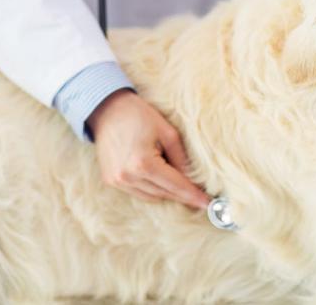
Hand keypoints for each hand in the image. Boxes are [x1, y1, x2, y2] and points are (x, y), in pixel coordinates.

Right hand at [87, 90, 209, 208]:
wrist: (106, 110)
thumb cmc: (138, 116)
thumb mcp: (167, 132)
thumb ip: (181, 159)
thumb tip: (193, 180)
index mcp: (143, 163)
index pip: (175, 186)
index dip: (194, 195)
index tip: (208, 204)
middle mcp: (128, 177)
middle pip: (165, 194)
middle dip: (183, 195)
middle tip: (200, 196)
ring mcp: (117, 181)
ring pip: (152, 197)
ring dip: (166, 192)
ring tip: (178, 183)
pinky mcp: (110, 181)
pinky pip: (138, 193)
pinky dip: (151, 189)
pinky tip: (158, 178)